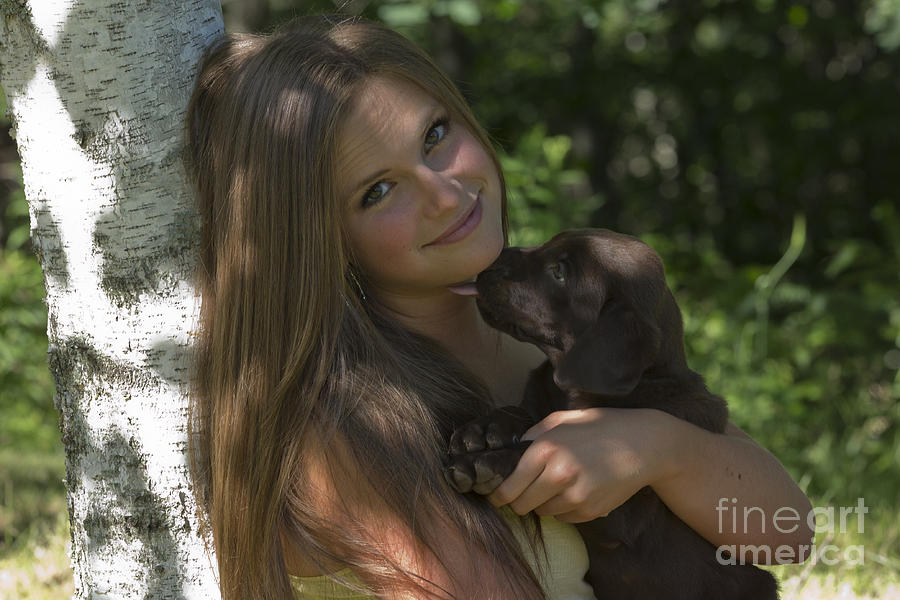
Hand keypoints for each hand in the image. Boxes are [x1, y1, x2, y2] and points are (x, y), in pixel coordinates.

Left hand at [487, 407, 677, 521]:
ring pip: (542, 512)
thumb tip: (510, 452)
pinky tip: (575, 490)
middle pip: (521, 505)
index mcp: (546, 449)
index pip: (509, 486)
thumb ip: (533, 435)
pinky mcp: (591, 510)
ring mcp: (576, 496)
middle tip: (522, 492)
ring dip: (542, 503)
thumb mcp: (563, 420)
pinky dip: (562, 508)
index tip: (496, 496)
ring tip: (556, 485)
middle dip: (517, 501)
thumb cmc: (601, 427)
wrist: (644, 445)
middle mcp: (559, 474)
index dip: (498, 495)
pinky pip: (563, 517)